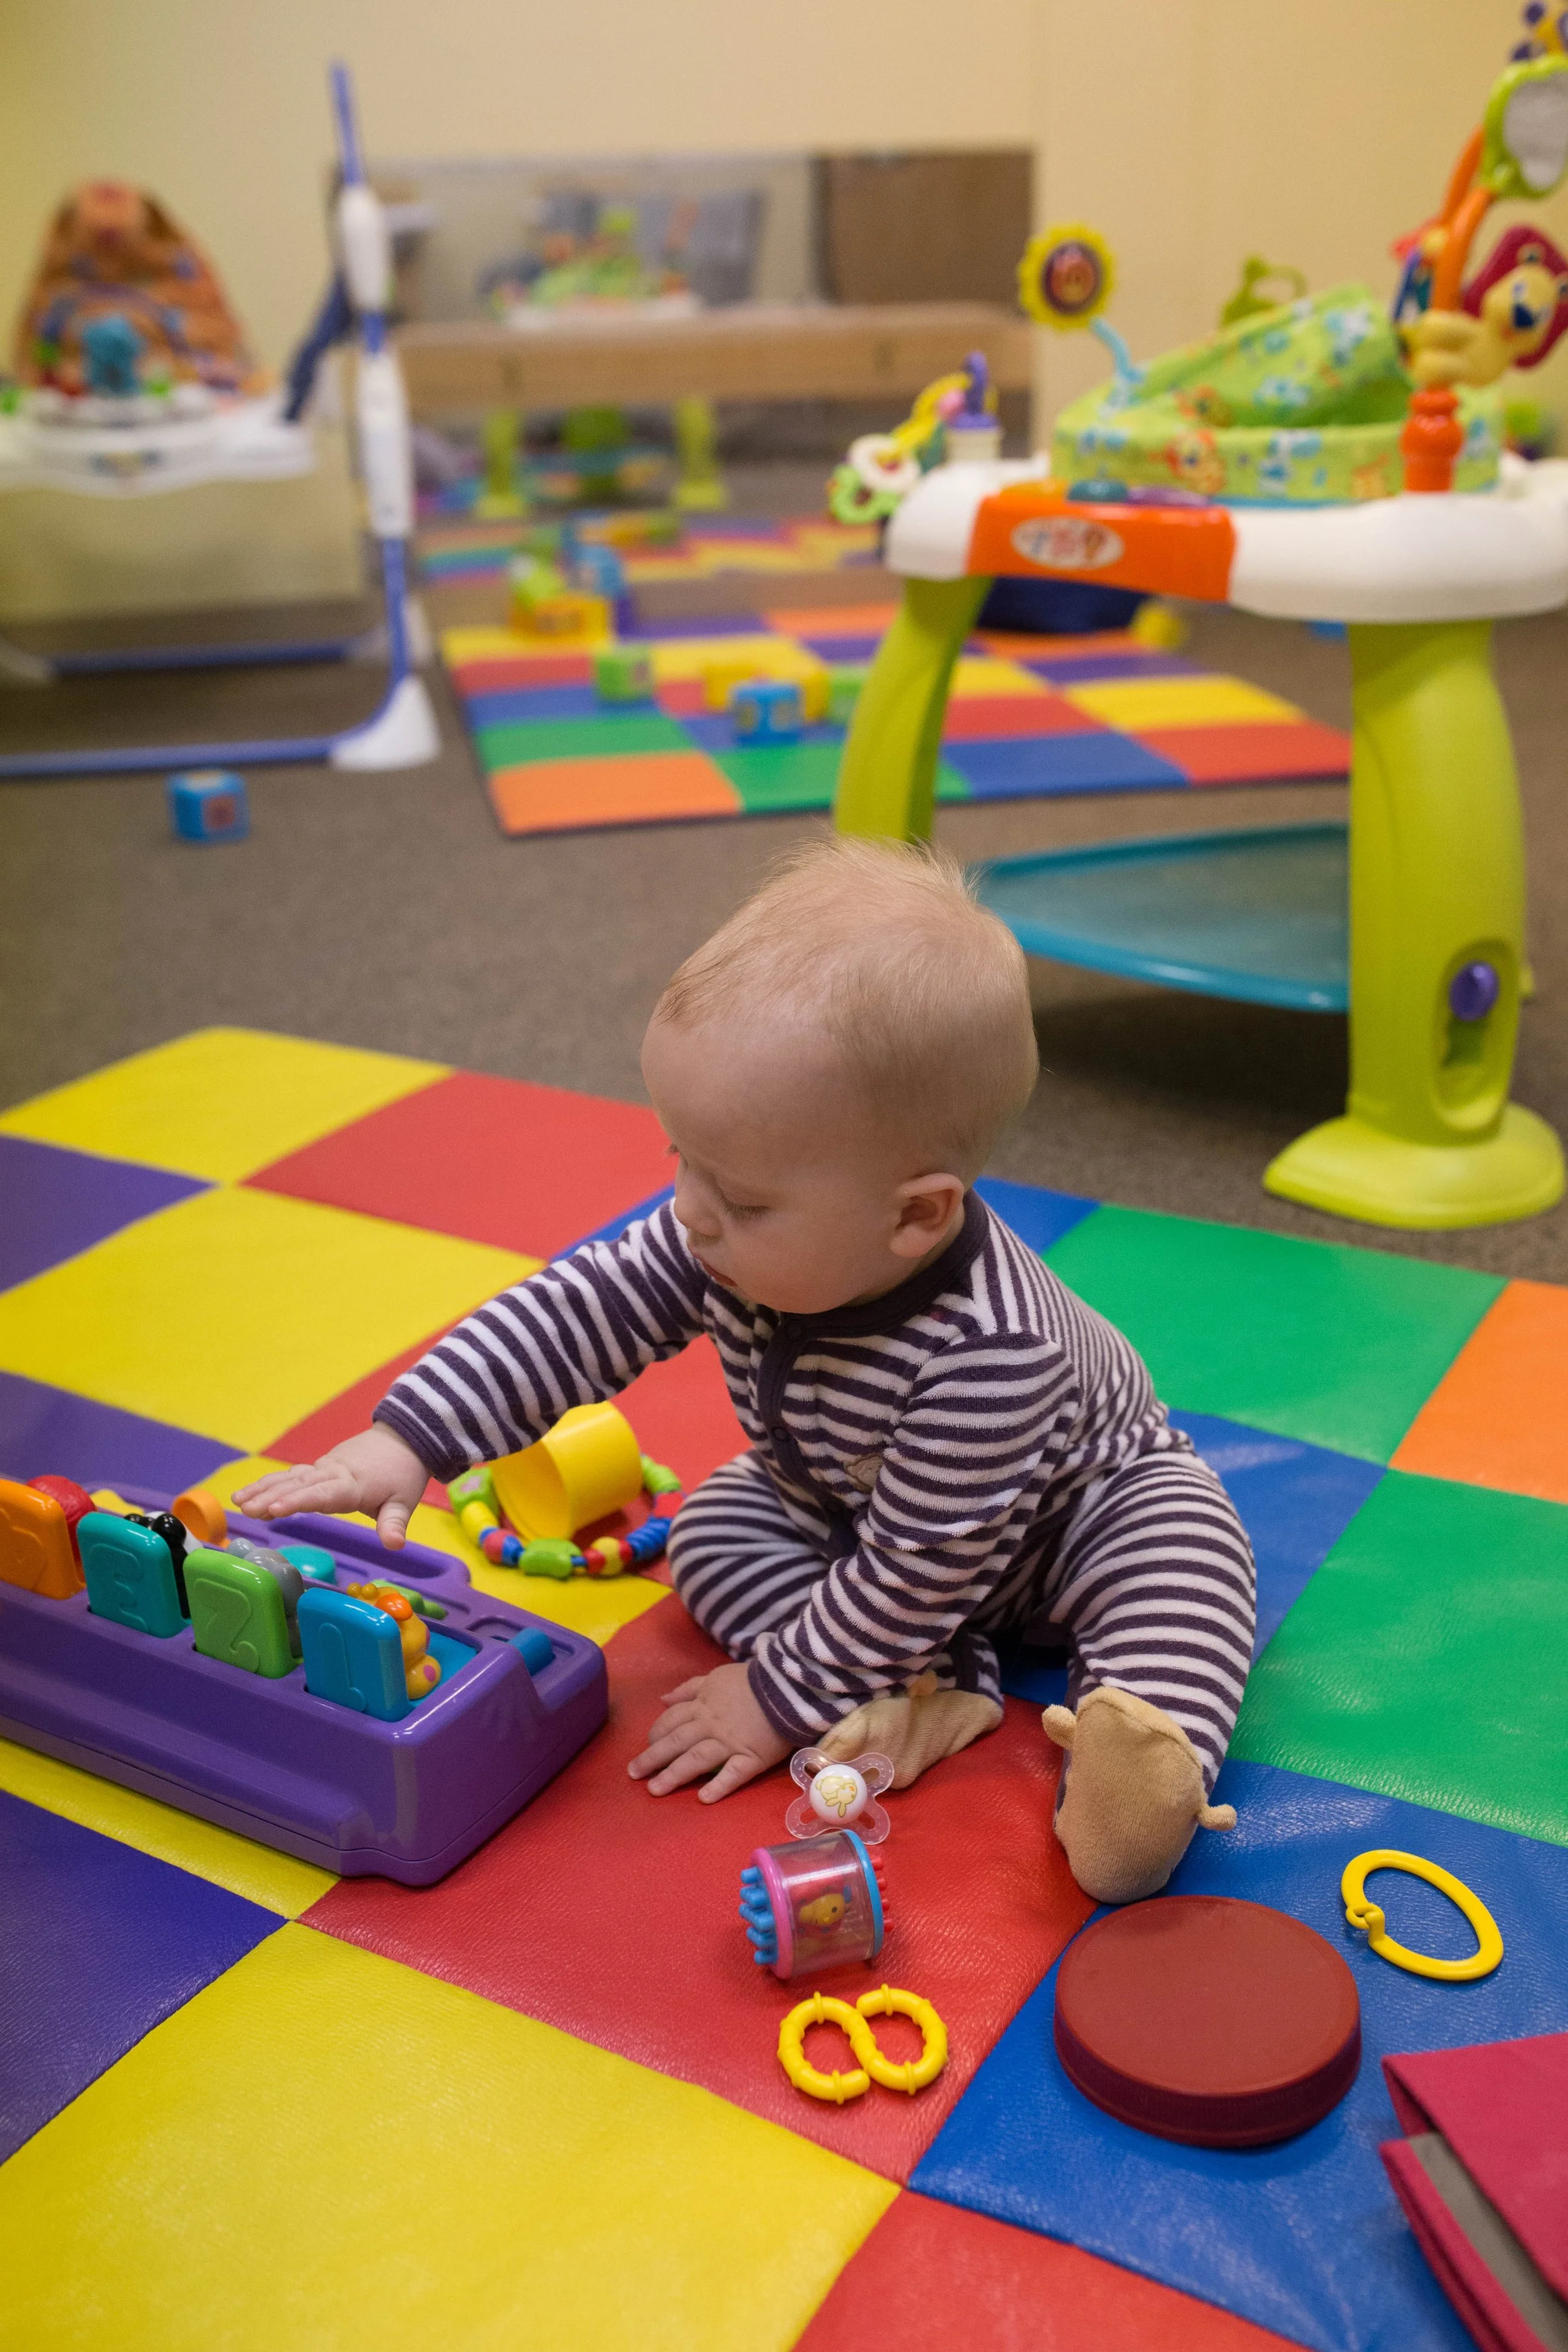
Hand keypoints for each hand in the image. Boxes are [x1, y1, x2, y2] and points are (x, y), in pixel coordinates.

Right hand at [232, 1425, 429, 1549]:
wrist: (402, 1440)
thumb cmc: (402, 1474)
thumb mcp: (404, 1501)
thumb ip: (394, 1524)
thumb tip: (395, 1545)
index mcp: (353, 1485)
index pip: (323, 1495)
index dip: (299, 1502)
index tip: (275, 1511)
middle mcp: (333, 1474)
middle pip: (299, 1486)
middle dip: (270, 1497)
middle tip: (245, 1510)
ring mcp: (323, 1468)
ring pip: (289, 1478)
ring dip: (262, 1489)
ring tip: (237, 1502)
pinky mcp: (318, 1467)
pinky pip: (290, 1474)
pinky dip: (268, 1483)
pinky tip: (247, 1494)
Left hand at [628, 1661, 791, 1802]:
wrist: (788, 1685)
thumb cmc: (752, 1681)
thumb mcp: (715, 1677)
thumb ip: (688, 1689)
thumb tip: (662, 1700)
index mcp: (702, 1706)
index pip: (671, 1721)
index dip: (656, 1734)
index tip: (647, 1745)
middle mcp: (710, 1725)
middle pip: (676, 1742)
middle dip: (652, 1758)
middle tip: (633, 1774)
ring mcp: (730, 1743)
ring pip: (696, 1760)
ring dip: (673, 1775)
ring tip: (655, 1790)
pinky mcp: (752, 1757)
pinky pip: (733, 1774)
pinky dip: (718, 1786)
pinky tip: (703, 1799)